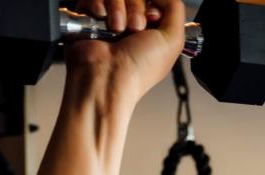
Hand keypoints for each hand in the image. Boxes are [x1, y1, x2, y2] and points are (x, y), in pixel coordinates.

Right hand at [64, 0, 184, 106]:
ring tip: (116, 28)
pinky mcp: (89, 17)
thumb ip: (175, 9)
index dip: (152, 6)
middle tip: (134, 29)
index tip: (151, 19)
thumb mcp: (174, 40)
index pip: (152, 0)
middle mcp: (131, 25)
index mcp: (151, 31)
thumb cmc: (138, 69)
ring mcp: (110, 20)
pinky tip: (101, 17)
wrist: (107, 77)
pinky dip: (98, 3)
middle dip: (136, 8)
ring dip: (117, 7)